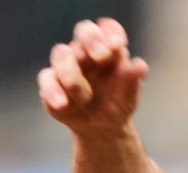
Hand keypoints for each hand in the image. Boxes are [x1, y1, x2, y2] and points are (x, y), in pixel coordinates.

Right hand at [38, 18, 148, 135]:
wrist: (101, 128)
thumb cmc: (115, 105)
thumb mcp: (128, 97)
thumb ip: (132, 81)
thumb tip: (140, 65)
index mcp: (108, 50)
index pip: (108, 29)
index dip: (111, 32)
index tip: (118, 45)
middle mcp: (86, 53)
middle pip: (83, 31)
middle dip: (91, 38)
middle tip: (102, 56)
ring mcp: (66, 66)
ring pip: (61, 54)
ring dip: (71, 72)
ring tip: (86, 97)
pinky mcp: (51, 83)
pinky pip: (47, 79)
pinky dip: (53, 90)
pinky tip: (63, 104)